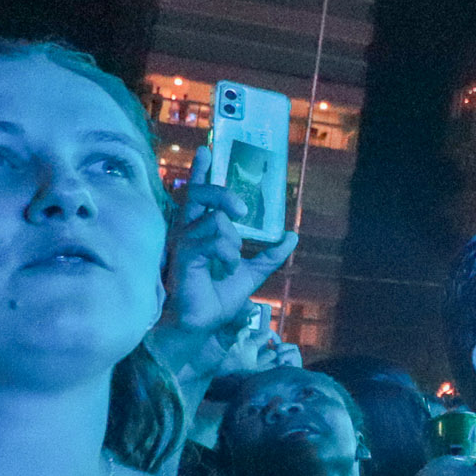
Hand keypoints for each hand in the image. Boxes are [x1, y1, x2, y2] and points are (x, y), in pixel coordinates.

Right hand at [167, 184, 296, 337]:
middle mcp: (187, 230)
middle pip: (200, 194)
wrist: (204, 324)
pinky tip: (226, 269)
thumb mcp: (252, 273)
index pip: (198, 195)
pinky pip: (212, 241)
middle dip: (224, 195)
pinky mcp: (182, 255)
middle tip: (244, 211)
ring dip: (233, 242)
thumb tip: (292, 236)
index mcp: (200, 230)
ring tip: (231, 263)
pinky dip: (228, 254)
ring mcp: (182, 242)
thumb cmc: (217, 297)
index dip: (201, 171)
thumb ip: (270, 255)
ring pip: (215, 221)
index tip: (207, 150)